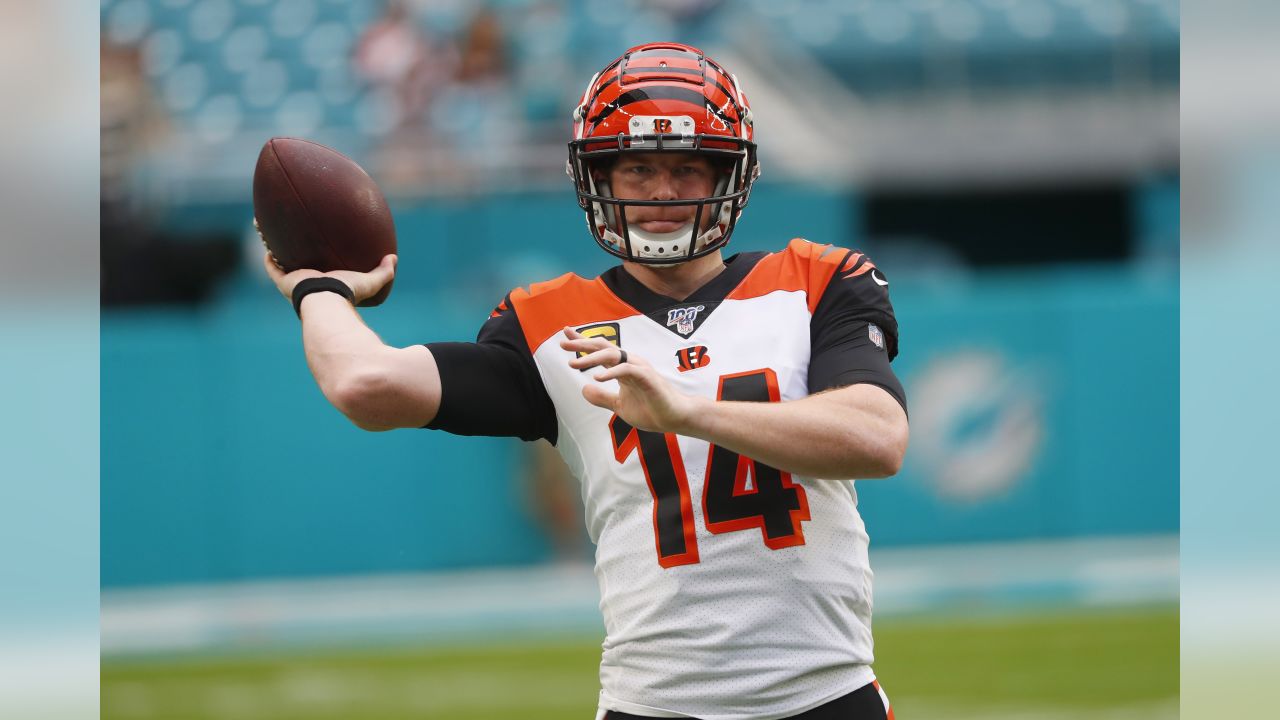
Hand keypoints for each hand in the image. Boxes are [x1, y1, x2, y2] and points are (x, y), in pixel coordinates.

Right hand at [262, 251, 396, 305]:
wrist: (328, 300)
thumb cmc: (348, 292)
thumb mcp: (370, 281)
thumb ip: (384, 272)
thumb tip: (394, 258)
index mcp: (327, 285)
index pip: (322, 273)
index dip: (319, 264)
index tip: (319, 252)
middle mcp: (308, 284)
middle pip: (299, 268)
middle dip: (295, 257)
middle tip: (294, 243)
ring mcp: (294, 283)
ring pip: (282, 264)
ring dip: (276, 251)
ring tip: (272, 236)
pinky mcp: (284, 281)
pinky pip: (272, 267)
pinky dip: (267, 256)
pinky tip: (266, 240)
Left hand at [560, 327, 702, 434]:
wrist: (675, 419)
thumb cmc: (652, 410)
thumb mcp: (619, 405)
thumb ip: (603, 397)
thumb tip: (583, 389)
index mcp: (623, 367)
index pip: (600, 350)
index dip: (583, 341)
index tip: (566, 333)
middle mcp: (630, 363)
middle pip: (603, 347)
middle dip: (582, 343)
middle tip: (562, 343)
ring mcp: (639, 369)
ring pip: (613, 355)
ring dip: (592, 358)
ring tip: (574, 364)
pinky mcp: (647, 378)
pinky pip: (626, 370)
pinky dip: (611, 373)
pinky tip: (596, 379)